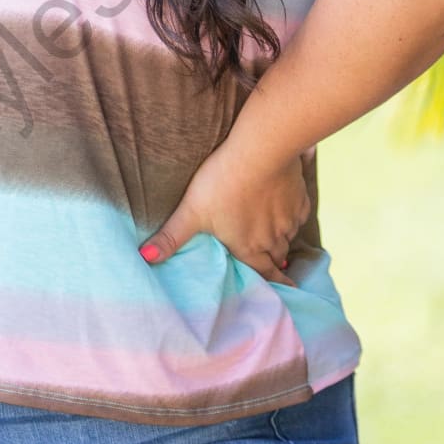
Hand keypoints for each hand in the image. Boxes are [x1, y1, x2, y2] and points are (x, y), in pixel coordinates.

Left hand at [138, 145, 310, 286]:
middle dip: (276, 264)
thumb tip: (144, 258)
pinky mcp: (299, 197)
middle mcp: (273, 238)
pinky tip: (289, 213)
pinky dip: (294, 217)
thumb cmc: (223, 182)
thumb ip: (170, 237)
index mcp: (248, 247)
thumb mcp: (191, 212)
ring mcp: (288, 218)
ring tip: (278, 243)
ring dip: (283, 241)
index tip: (283, 291)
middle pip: (277, 257)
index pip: (263, 274)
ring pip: (289, 237)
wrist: (260, 151)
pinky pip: (299, 214)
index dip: (272, 284)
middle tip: (278, 270)